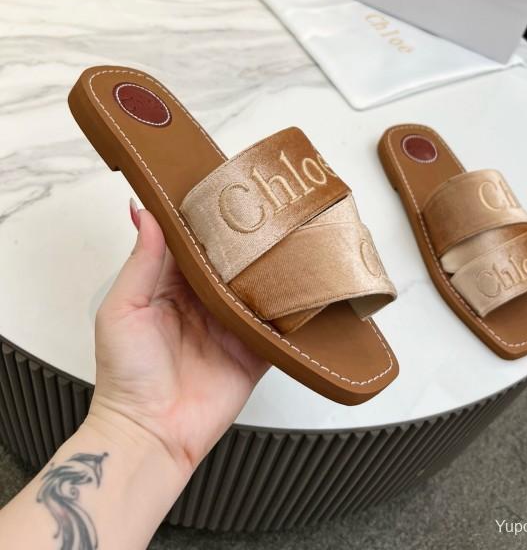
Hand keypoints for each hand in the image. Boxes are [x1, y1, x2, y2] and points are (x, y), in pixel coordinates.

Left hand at [88, 200, 268, 480]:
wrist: (151, 435)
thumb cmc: (125, 375)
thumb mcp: (122, 309)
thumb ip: (141, 261)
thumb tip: (145, 211)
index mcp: (170, 285)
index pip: (194, 242)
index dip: (208, 218)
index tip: (226, 189)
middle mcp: (203, 301)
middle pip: (232, 262)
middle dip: (248, 240)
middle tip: (271, 208)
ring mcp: (231, 326)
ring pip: (259, 288)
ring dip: (273, 270)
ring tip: (294, 239)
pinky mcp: (254, 352)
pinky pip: (278, 327)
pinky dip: (292, 311)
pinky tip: (306, 288)